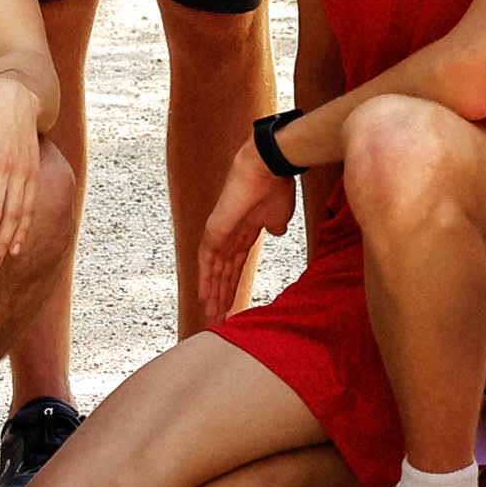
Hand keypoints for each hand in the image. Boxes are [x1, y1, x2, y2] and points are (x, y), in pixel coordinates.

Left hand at [195, 142, 287, 320]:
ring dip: (213, 294)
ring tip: (212, 317)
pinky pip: (206, 261)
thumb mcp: (280, 215)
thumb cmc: (277, 186)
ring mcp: (220, 233)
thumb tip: (276, 233)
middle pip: (223, 272)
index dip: (234, 286)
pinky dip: (205, 280)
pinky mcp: (214, 231)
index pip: (236, 265)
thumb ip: (275, 227)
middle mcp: (229, 234)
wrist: (269, 167)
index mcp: (245, 231)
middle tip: (218, 319)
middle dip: (221, 296)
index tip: (233, 305)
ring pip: (214, 271)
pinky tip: (204, 298)